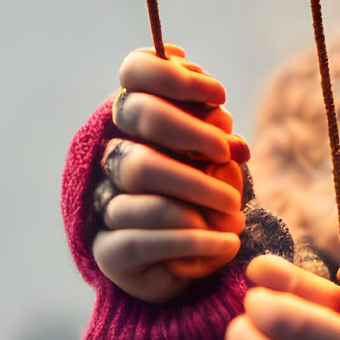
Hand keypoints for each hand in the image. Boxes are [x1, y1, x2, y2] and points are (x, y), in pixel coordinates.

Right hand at [91, 45, 251, 302]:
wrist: (193, 269)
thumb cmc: (209, 198)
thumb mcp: (219, 159)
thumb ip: (213, 128)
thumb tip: (210, 105)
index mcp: (137, 119)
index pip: (135, 70)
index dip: (174, 75)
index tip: (218, 95)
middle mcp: (112, 152)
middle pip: (138, 113)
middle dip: (192, 129)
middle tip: (227, 154)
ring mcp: (104, 199)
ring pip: (142, 172)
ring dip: (199, 189)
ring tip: (235, 212)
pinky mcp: (108, 250)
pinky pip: (146, 236)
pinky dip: (195, 240)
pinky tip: (227, 245)